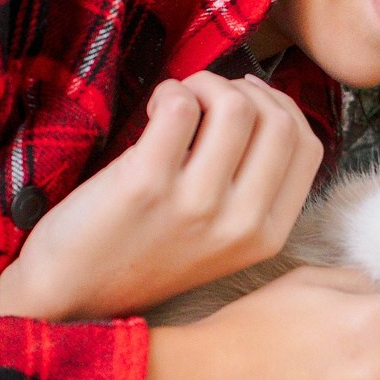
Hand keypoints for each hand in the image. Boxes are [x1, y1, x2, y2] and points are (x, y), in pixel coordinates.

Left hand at [0, 73, 324, 321]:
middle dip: (243, 90)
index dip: (280, 106)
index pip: (307, 147)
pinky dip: (171, 91)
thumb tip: (263, 107)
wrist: (71, 295)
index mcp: (266, 235)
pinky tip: (153, 109)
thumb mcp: (219, 240)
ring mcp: (194, 205)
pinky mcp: (146, 184)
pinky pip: (181, 107)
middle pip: (279, 121)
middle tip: (204, 97)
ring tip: (177, 101)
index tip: (247, 98)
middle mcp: (239, 223)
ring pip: (236, 107)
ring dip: (204, 84)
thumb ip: (251, 189)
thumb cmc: (143, 255)